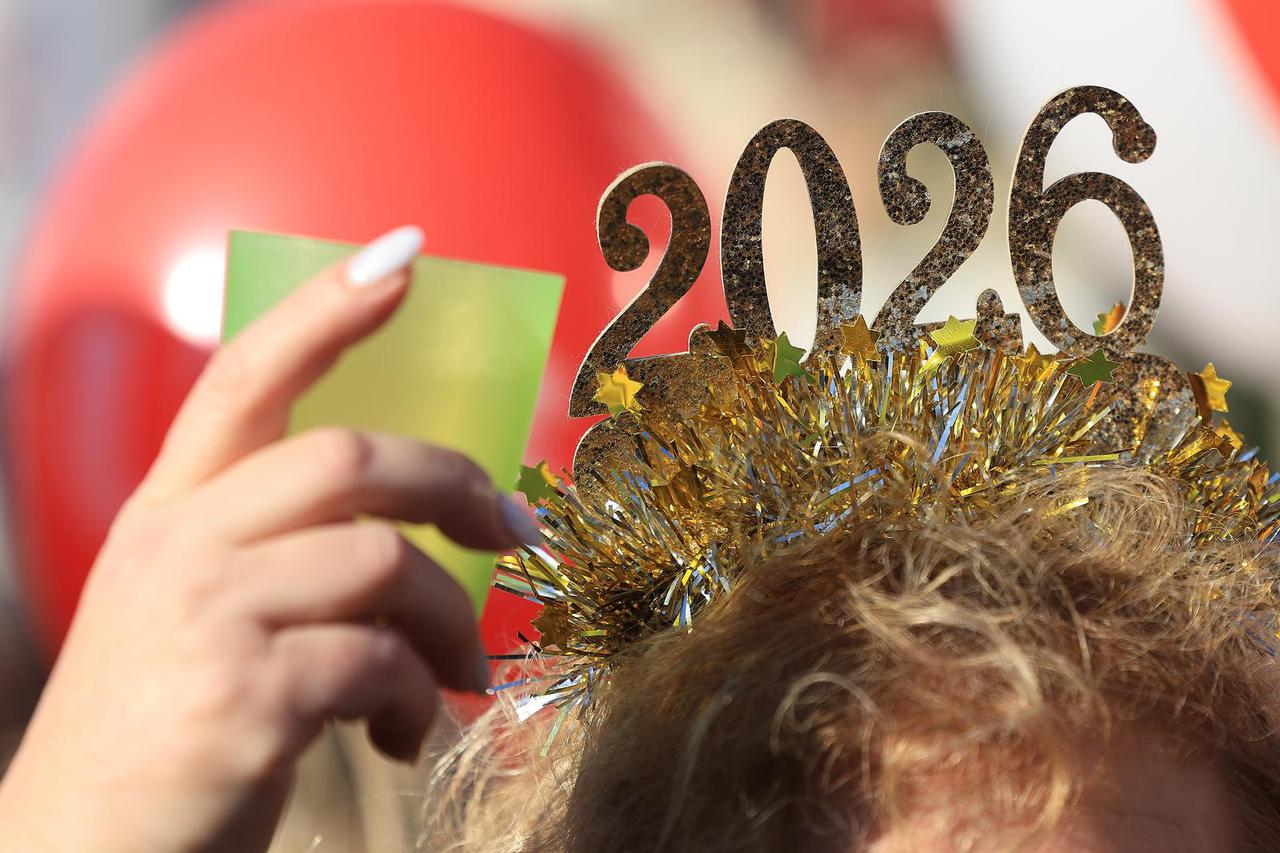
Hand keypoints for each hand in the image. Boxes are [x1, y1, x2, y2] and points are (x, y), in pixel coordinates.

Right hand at [0, 226, 539, 852]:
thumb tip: (421, 534)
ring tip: (458, 678)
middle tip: (512, 532)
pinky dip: (419, 701)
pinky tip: (407, 738)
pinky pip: (382, 664)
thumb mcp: (198, 619)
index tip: (404, 253)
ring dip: (450, 624)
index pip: (244, 378)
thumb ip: (285, 558)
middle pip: (348, 456)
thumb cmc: (164, 734)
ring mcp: (204, 617)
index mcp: (167, 516)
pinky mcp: (242, 695)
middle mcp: (177, 547)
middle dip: (452, 485)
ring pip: (386, 564)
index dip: (325, 310)